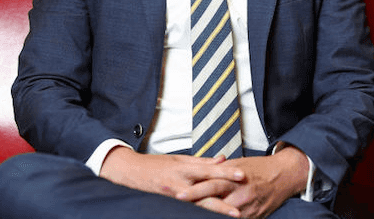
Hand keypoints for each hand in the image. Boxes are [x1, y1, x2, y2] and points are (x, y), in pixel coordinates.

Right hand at [99, 147, 245, 216]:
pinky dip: (200, 214)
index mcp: (185, 169)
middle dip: (222, 203)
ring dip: (214, 213)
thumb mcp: (181, 159)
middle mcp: (181, 183)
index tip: (242, 175)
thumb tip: (223, 159)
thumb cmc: (157, 164)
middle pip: (206, 193)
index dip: (226, 173)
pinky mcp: (170, 205)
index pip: (209, 170)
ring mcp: (175, 196)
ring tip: (229, 218)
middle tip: (239, 210)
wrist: (131, 172)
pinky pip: (189, 210)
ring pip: (198, 206)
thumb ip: (203, 161)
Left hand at [176, 146, 309, 218]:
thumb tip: (201, 171)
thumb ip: (219, 169)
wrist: (283, 175)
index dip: (193, 190)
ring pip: (223, 215)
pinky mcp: (253, 216)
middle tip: (179, 202)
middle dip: (196, 204)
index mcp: (233, 178)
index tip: (178, 193)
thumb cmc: (260, 168)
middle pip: (213, 201)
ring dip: (208, 214)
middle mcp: (239, 193)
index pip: (210, 184)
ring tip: (192, 215)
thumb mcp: (238, 163)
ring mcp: (246, 207)